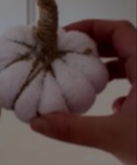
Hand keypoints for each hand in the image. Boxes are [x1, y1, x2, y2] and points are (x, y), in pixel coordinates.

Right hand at [31, 19, 136, 164]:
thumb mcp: (114, 137)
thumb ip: (72, 128)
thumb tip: (36, 122)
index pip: (120, 31)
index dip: (92, 27)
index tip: (64, 37)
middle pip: (124, 44)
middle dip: (93, 47)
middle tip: (65, 55)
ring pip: (132, 65)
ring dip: (106, 67)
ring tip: (81, 77)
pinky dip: (120, 87)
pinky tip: (110, 106)